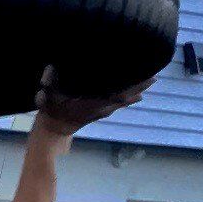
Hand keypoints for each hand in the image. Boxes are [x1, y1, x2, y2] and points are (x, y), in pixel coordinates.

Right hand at [34, 65, 154, 137]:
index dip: (129, 84)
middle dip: (138, 86)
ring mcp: (99, 111)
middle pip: (123, 95)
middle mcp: (98, 106)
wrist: (51, 133)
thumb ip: (49, 82)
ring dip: (135, 93)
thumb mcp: (47, 96)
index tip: (144, 76)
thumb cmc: (50, 112)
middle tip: (155, 78)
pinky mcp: (97, 113)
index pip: (114, 91)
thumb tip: (50, 68)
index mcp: (89, 101)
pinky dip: (126, 101)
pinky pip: (115, 106)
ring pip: (121, 101)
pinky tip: (136, 98)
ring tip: (149, 84)